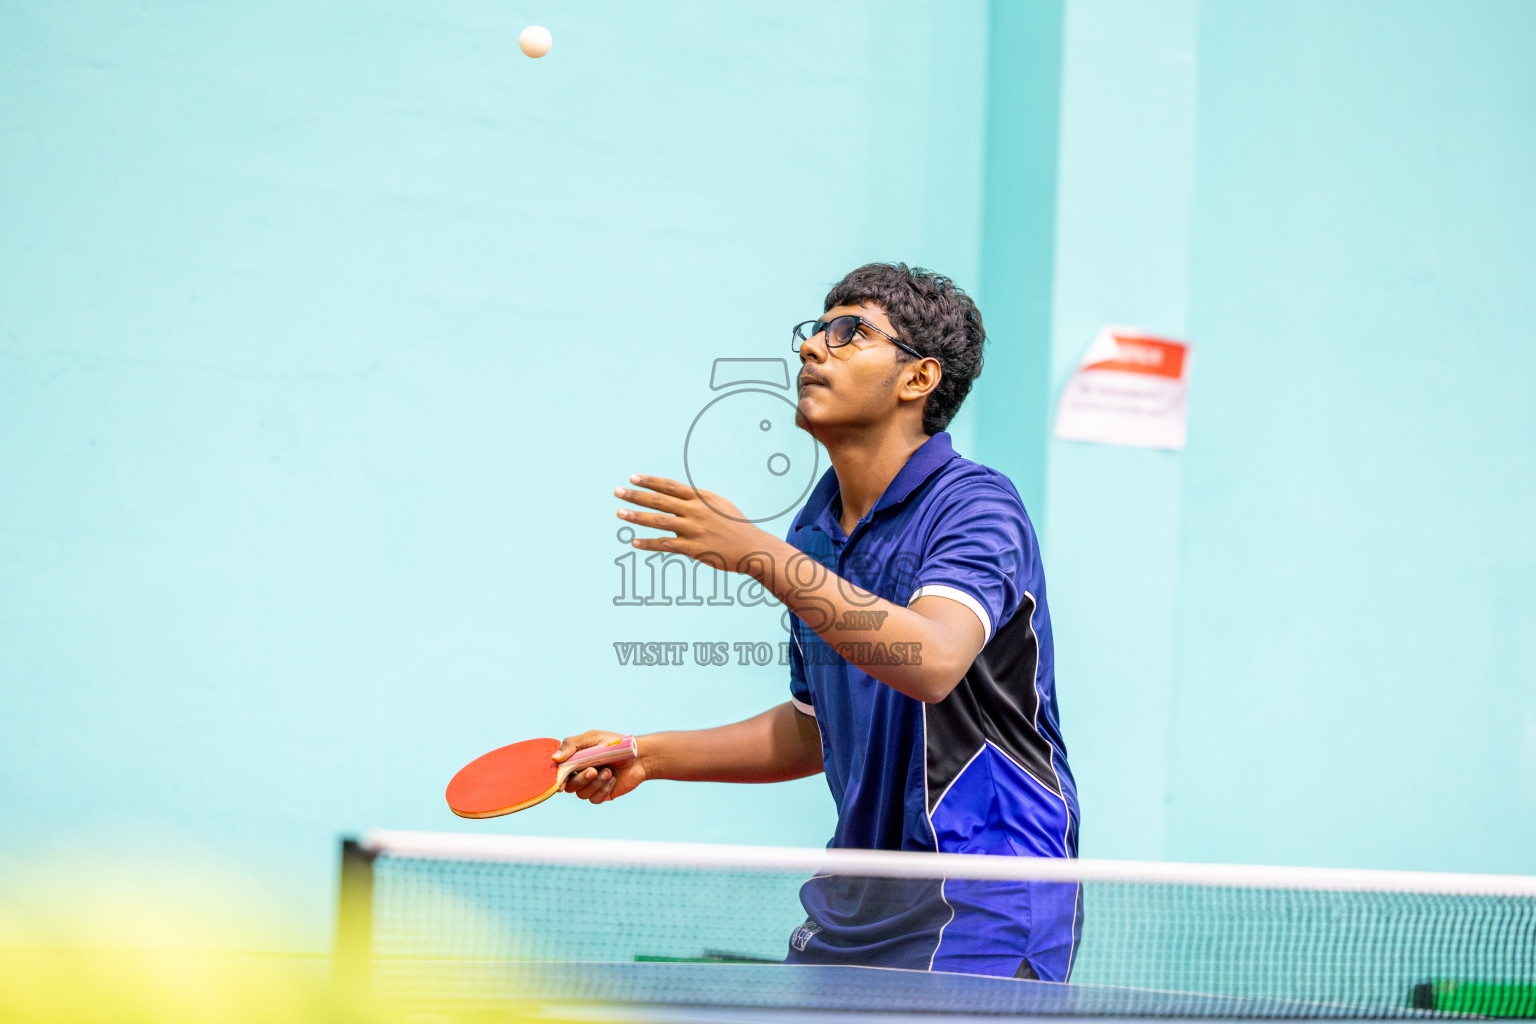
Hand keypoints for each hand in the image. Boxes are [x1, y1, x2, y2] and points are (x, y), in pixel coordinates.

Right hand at [554, 730, 646, 804]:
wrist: (638, 756)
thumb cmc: (614, 744)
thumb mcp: (591, 738)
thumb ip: (571, 745)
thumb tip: (554, 759)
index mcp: (574, 761)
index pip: (559, 773)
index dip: (557, 779)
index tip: (560, 782)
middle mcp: (579, 774)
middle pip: (569, 786)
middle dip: (580, 779)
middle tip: (593, 770)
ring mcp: (590, 786)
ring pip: (582, 794)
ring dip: (595, 783)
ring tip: (609, 771)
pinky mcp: (601, 794)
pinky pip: (595, 799)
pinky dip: (604, 789)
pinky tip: (613, 779)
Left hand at [616, 475, 773, 572]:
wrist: (752, 548)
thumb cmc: (736, 526)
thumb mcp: (719, 505)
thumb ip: (698, 500)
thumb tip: (680, 495)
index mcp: (701, 498)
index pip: (670, 486)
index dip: (650, 481)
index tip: (633, 477)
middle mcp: (695, 511)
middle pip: (660, 501)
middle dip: (636, 495)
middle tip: (618, 492)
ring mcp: (694, 529)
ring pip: (659, 521)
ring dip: (636, 517)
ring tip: (619, 513)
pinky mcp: (694, 548)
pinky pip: (666, 545)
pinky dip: (649, 543)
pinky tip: (634, 542)